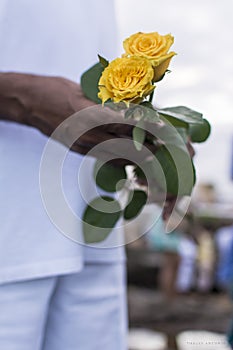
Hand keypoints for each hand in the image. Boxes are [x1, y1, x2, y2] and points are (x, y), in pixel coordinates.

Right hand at [0, 72, 158, 163]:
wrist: (29, 105)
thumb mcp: (83, 89)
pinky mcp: (80, 151)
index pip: (124, 121)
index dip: (145, 125)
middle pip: (124, 145)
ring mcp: (83, 146)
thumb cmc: (55, 90)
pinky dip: (121, 159)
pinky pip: (105, 159)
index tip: (162, 128)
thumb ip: (107, 100)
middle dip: (146, 147)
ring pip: (117, 157)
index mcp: (88, 115)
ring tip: (152, 155)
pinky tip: (130, 157)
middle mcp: (87, 135)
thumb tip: (132, 105)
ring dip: (135, 157)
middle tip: (162, 146)